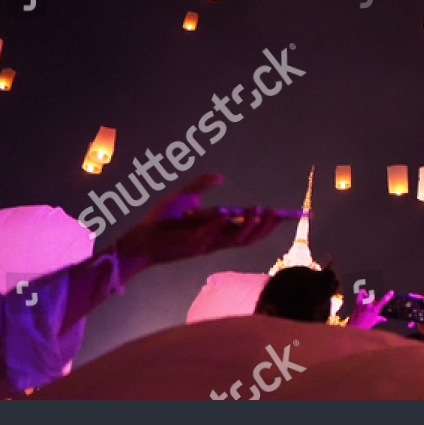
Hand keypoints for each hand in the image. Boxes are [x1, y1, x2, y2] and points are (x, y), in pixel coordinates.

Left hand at [110, 174, 283, 279]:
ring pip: (234, 241)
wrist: (140, 236)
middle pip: (248, 238)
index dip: (266, 224)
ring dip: (248, 227)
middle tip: (277, 213)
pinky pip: (208, 238)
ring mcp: (205, 245)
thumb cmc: (161, 220)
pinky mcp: (190, 247)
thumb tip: (221, 177)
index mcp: (218, 230)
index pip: (247, 228)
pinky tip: (224, 214)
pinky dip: (217, 226)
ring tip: (259, 211)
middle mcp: (215, 239)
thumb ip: (201, 185)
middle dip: (264, 228)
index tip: (283, 214)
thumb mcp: (185, 196)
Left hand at [350, 288, 392, 330]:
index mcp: (374, 310)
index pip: (383, 301)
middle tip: (371, 306)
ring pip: (367, 296)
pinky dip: (362, 293)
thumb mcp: (374, 322)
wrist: (355, 326)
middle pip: (373, 298)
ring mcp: (363, 303)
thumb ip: (380, 318)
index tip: (391, 292)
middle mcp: (369, 305)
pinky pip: (360, 294)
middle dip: (373, 301)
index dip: (388, 296)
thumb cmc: (364, 325)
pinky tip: (363, 294)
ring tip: (367, 301)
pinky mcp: (357, 303)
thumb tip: (384, 318)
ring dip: (368, 298)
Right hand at [411, 293, 423, 344]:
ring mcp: (422, 311)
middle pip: (423, 299)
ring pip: (417, 306)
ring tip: (408, 306)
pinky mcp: (418, 316)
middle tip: (412, 296)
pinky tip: (410, 325)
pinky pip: (413, 315)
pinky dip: (411, 320)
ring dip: (411, 305)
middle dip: (417, 297)